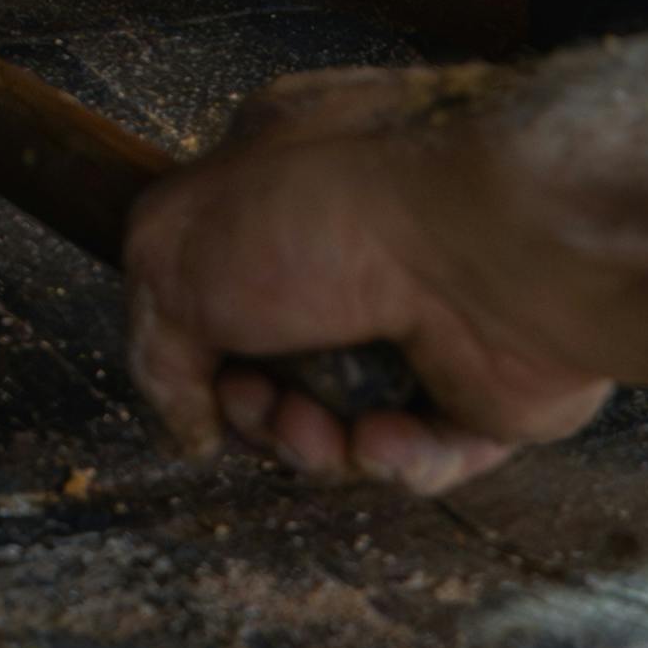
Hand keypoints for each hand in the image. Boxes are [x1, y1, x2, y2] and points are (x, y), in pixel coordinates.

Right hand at [119, 63, 616, 492]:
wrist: (492, 245)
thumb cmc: (338, 213)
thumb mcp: (174, 249)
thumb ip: (156, 336)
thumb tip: (187, 417)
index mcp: (287, 187)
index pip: (223, 284)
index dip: (199, 344)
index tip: (196, 375)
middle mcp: (361, 250)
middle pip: (278, 371)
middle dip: (258, 410)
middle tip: (264, 406)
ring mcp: (428, 320)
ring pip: (345, 425)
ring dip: (316, 445)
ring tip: (321, 431)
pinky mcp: (487, 387)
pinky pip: (426, 456)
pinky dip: (397, 460)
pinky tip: (388, 436)